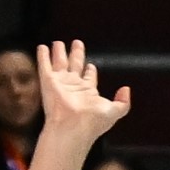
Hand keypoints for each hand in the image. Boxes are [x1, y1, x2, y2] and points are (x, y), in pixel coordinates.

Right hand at [33, 37, 128, 151]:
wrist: (73, 127)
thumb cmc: (93, 122)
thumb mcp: (114, 111)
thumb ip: (123, 102)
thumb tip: (126, 89)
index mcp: (88, 92)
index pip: (89, 78)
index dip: (90, 70)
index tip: (91, 65)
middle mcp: (74, 87)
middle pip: (75, 66)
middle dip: (76, 55)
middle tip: (77, 43)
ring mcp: (60, 83)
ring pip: (60, 63)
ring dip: (59, 53)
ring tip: (58, 43)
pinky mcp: (49, 81)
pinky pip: (45, 65)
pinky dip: (43, 56)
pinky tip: (42, 47)